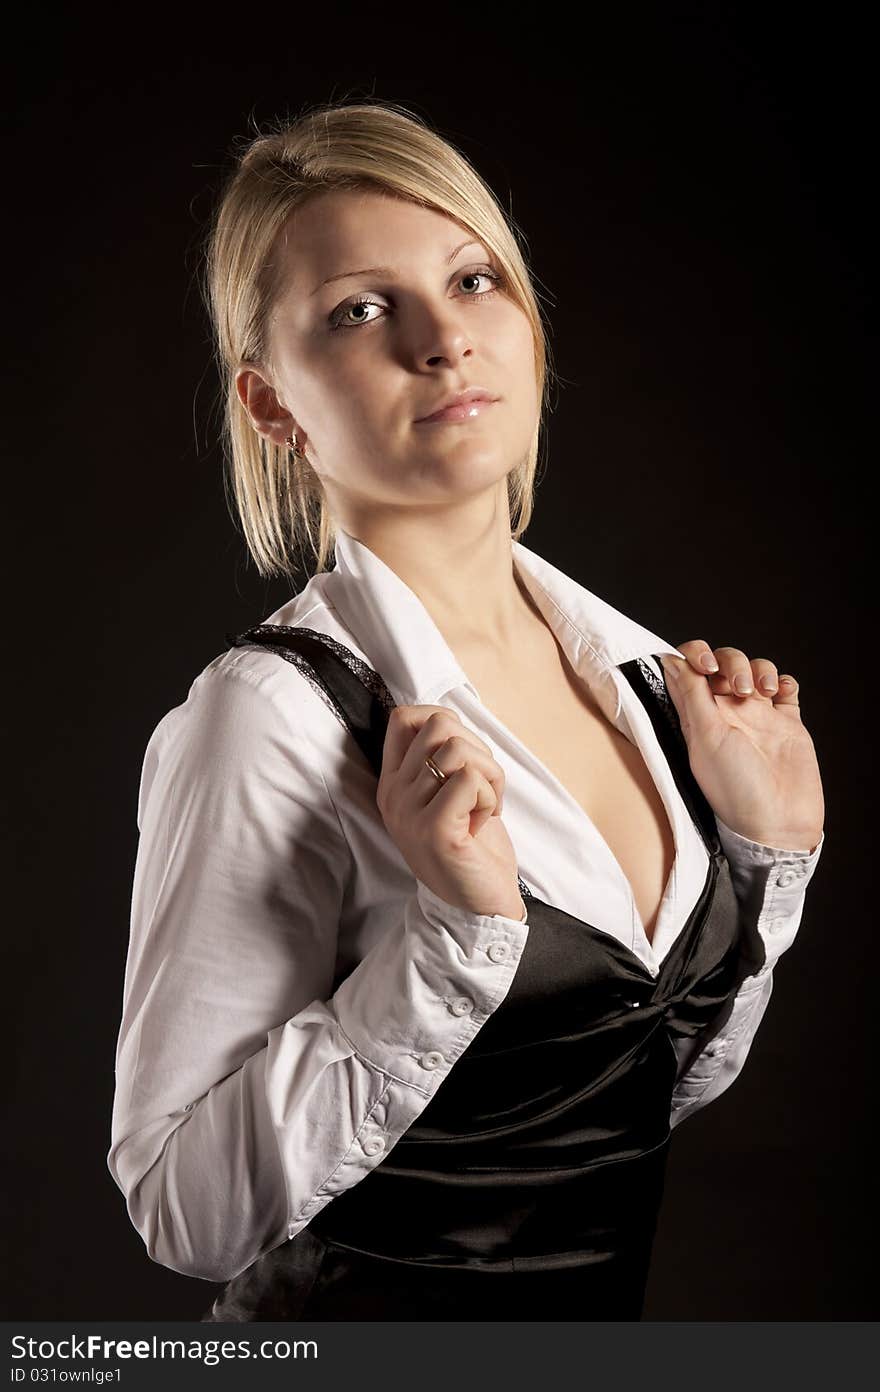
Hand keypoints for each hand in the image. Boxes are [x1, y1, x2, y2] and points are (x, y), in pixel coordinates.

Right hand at [376, 705, 525, 919]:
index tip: (464, 756)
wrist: (479, 905)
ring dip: (489, 774)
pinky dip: (491, 795)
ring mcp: (410, 813)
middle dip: (477, 748)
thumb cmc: (471, 847)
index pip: (402, 718)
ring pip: (458, 749)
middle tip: (482, 787)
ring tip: (484, 806)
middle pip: (439, 725)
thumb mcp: (447, 796)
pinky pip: (470, 779)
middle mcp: (395, 796)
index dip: (443, 720)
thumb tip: (451, 720)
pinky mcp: (436, 830)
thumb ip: (443, 759)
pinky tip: (484, 821)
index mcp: (394, 783)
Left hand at [658, 643, 824, 851]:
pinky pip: (786, 689)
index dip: (694, 656)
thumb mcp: (706, 739)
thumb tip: (671, 660)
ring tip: (763, 692)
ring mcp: (758, 717)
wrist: (777, 824)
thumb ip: (691, 697)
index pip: (688, 669)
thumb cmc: (735, 790)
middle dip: (732, 663)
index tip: (704, 665)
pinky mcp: (787, 724)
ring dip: (760, 669)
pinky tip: (780, 692)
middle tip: (739, 689)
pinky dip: (784, 681)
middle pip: (724, 663)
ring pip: (755, 669)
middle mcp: (726, 713)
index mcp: (699, 716)